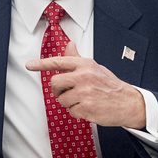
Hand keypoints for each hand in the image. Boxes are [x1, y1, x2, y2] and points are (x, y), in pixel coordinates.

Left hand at [25, 40, 146, 128]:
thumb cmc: (110, 85)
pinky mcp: (86, 107)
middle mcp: (83, 76)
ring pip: (62, 100)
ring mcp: (84, 92)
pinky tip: (88, 108)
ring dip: (69, 103)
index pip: (59, 62)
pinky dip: (77, 113)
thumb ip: (78, 59)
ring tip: (83, 101)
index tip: (29, 65)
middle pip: (55, 83)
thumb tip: (69, 45)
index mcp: (85, 65)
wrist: (128, 102)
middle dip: (57, 91)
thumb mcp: (95, 68)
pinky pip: (70, 111)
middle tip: (66, 93)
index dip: (41, 64)